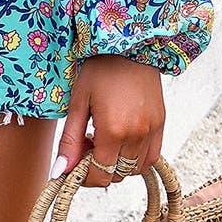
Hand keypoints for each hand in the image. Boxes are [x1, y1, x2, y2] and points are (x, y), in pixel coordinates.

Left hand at [50, 54, 165, 187]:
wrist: (129, 45)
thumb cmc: (99, 69)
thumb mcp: (78, 102)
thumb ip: (70, 140)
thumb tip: (61, 172)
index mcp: (113, 130)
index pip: (100, 174)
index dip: (84, 177)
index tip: (74, 163)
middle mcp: (137, 135)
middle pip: (117, 175)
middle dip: (98, 169)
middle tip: (86, 144)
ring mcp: (152, 131)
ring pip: (134, 169)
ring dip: (116, 164)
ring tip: (103, 139)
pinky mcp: (161, 124)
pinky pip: (151, 157)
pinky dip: (135, 159)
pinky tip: (121, 140)